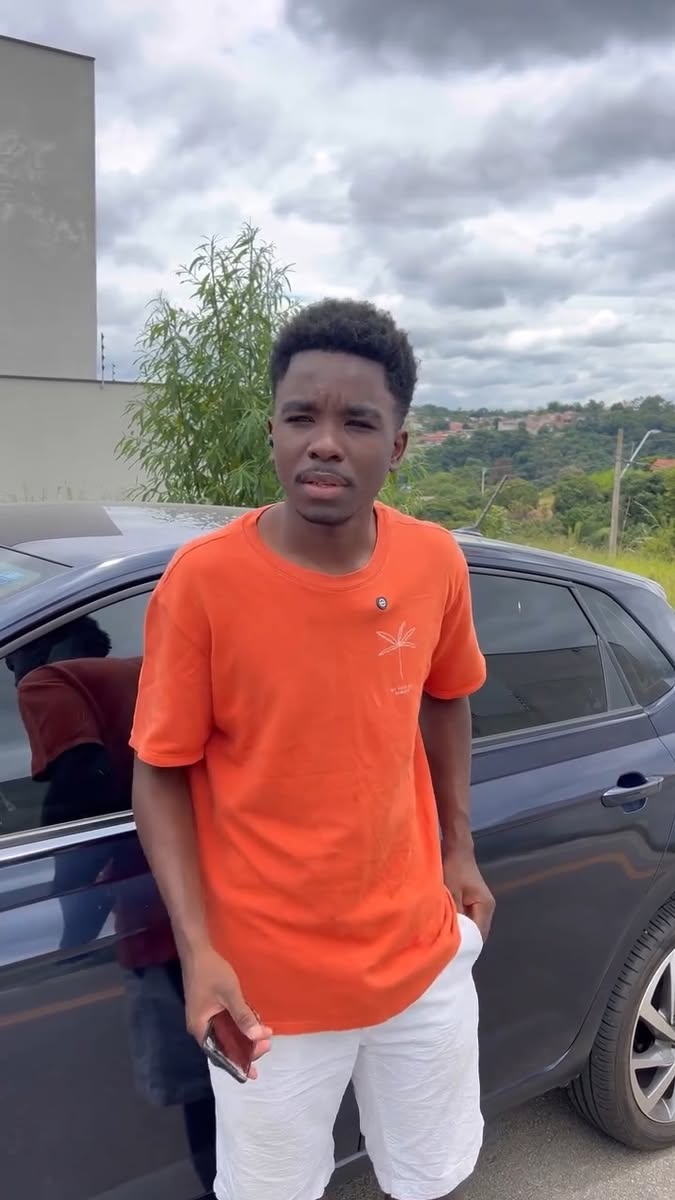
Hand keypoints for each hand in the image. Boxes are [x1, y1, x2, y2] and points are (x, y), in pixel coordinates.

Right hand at [183, 946, 271, 1077]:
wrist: (197, 950)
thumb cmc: (211, 972)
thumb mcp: (230, 994)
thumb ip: (243, 1016)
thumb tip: (258, 1037)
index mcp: (200, 1028)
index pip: (219, 1055)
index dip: (237, 1064)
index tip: (255, 1071)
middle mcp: (200, 1027)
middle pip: (223, 1046)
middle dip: (245, 1048)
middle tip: (266, 1043)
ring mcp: (203, 1017)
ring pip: (225, 1035)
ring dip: (243, 1036)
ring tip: (263, 1036)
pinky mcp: (208, 1008)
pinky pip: (224, 1024)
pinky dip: (238, 1026)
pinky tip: (252, 1022)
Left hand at [443, 846, 494, 943]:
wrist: (455, 847)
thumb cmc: (453, 868)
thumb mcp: (450, 892)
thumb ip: (453, 915)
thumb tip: (450, 938)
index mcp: (485, 907)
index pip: (478, 935)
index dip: (464, 946)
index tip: (448, 956)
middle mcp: (485, 909)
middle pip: (475, 933)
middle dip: (460, 941)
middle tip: (442, 952)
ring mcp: (479, 905)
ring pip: (469, 926)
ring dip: (457, 932)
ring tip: (441, 943)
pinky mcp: (470, 901)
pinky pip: (464, 918)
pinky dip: (455, 924)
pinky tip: (442, 928)